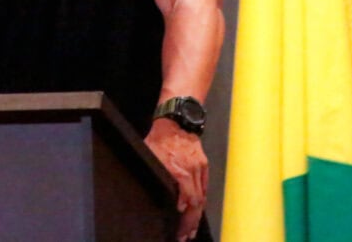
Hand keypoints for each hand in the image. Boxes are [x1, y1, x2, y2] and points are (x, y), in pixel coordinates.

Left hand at [145, 118, 207, 240]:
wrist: (176, 121)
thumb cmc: (159, 139)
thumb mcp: (149, 156)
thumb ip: (154, 174)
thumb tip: (146, 193)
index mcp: (177, 170)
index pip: (185, 199)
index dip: (184, 217)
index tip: (179, 230)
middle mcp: (191, 171)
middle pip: (195, 203)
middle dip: (190, 223)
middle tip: (185, 236)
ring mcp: (199, 168)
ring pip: (201, 198)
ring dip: (196, 216)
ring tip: (191, 230)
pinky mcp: (204, 165)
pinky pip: (204, 188)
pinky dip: (201, 202)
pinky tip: (197, 212)